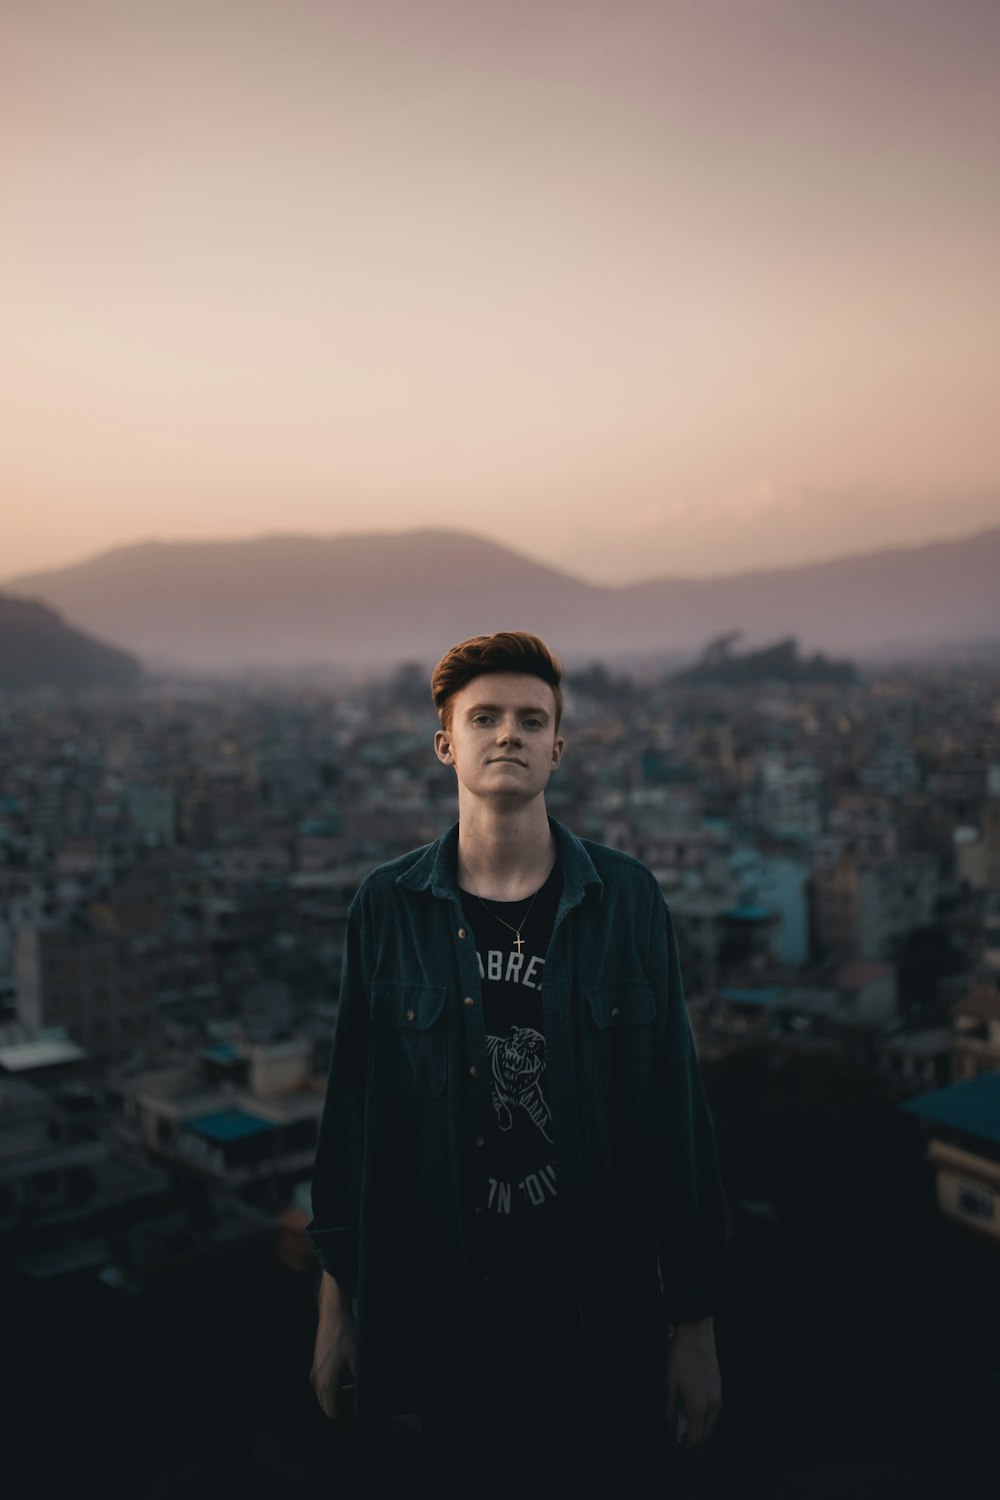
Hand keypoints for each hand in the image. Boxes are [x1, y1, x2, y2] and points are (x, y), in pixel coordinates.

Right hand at [309, 1305, 356, 1427]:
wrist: (333, 1313)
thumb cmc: (347, 1335)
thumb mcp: (359, 1362)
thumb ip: (363, 1385)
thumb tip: (372, 1403)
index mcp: (326, 1383)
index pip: (335, 1415)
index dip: (349, 1427)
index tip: (362, 1434)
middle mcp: (317, 1382)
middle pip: (329, 1411)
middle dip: (346, 1421)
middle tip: (362, 1427)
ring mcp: (315, 1375)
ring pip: (327, 1401)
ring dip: (341, 1409)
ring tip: (358, 1412)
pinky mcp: (317, 1368)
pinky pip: (325, 1391)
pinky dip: (337, 1397)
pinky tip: (351, 1392)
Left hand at [664, 1318, 720, 1453]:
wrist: (696, 1332)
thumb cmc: (680, 1356)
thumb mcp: (668, 1383)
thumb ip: (668, 1409)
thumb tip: (668, 1428)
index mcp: (698, 1405)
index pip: (694, 1437)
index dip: (686, 1447)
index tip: (678, 1451)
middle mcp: (712, 1403)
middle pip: (706, 1432)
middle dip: (695, 1441)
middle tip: (682, 1443)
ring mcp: (718, 1394)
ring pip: (713, 1421)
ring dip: (702, 1430)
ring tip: (688, 1430)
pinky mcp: (719, 1385)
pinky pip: (716, 1409)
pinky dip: (707, 1417)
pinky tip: (697, 1412)